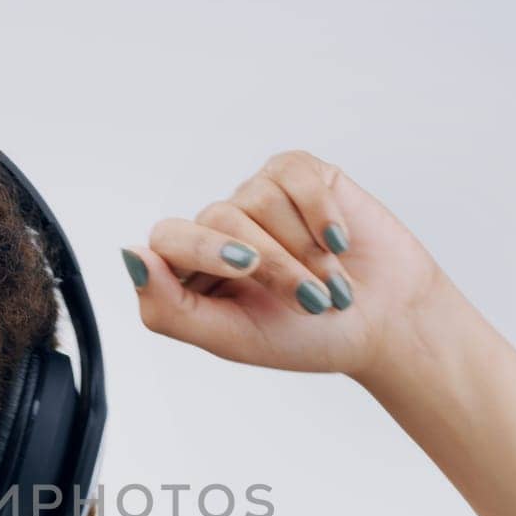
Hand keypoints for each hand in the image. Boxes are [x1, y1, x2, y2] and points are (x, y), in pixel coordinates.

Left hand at [121, 148, 458, 380]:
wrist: (385, 324)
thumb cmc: (306, 339)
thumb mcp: (231, 339)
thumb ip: (168, 308)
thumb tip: (130, 255)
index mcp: (192, 269)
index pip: (168, 238)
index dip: (206, 250)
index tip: (247, 270)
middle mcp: (220, 228)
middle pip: (222, 220)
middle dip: (274, 266)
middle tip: (310, 302)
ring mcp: (259, 197)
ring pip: (261, 198)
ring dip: (306, 250)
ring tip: (331, 284)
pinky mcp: (302, 176)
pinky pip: (296, 176)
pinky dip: (323, 214)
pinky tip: (342, 244)